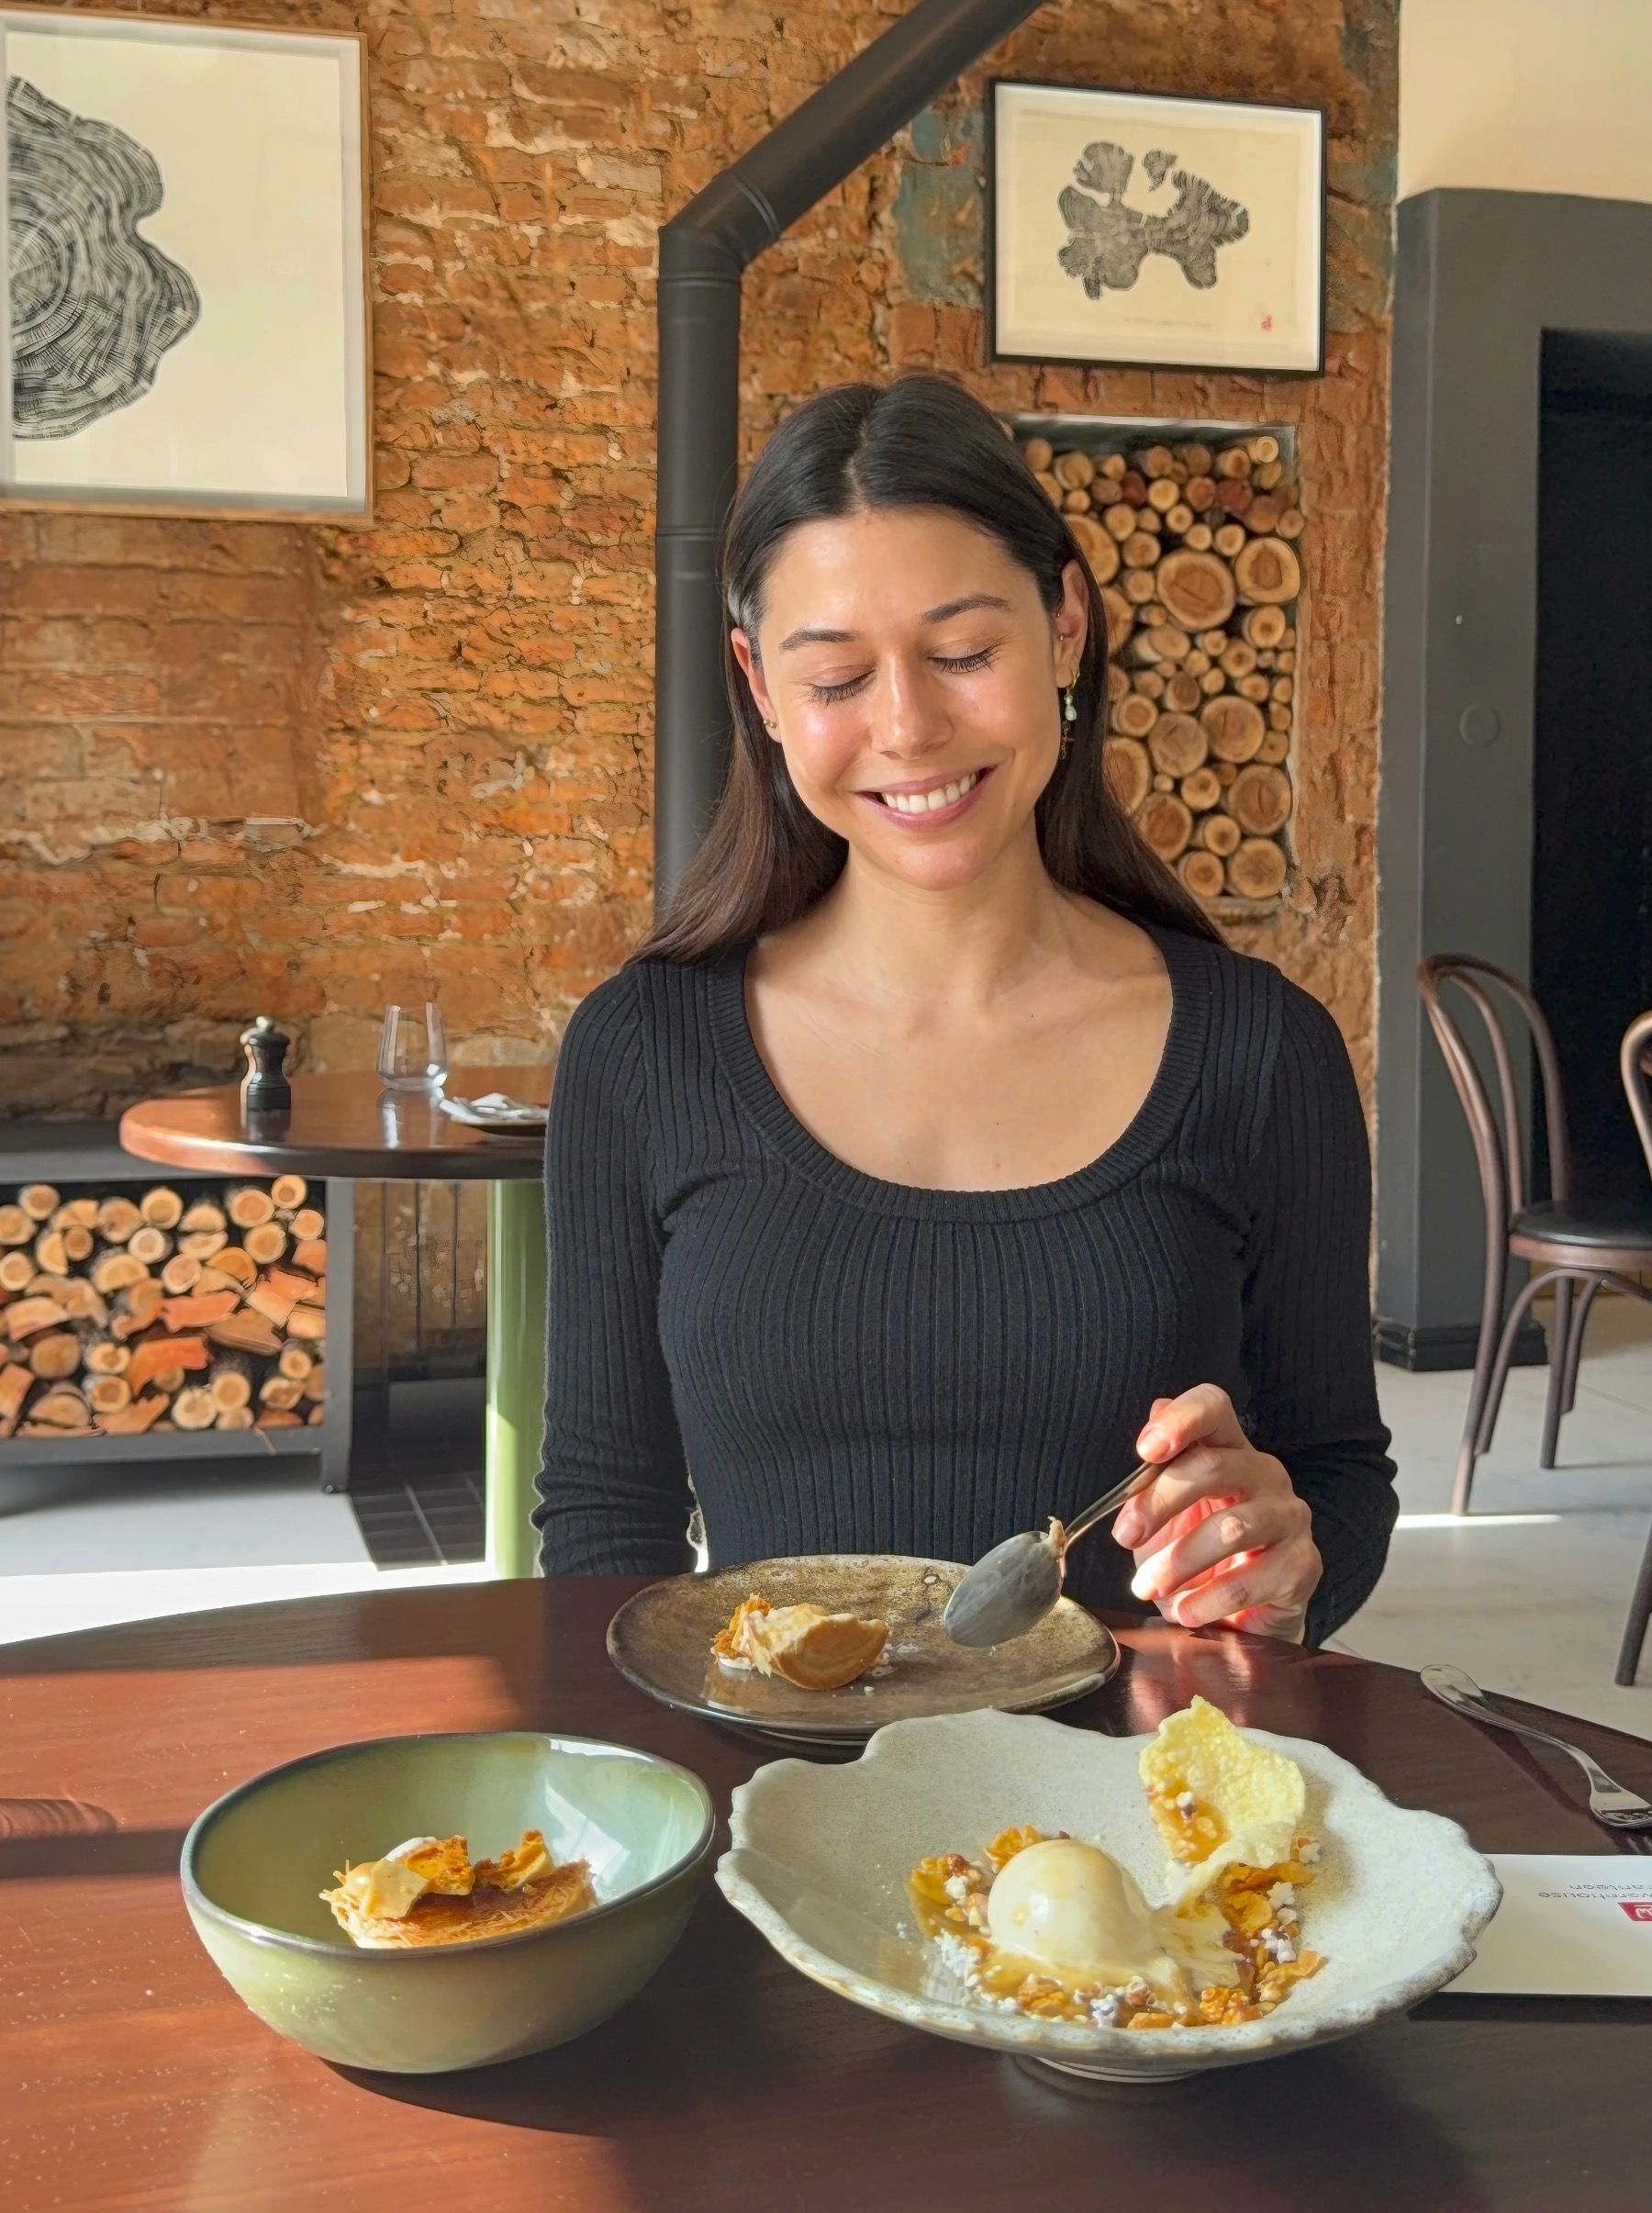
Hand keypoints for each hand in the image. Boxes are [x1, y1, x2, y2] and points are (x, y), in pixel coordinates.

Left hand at [1111, 1385, 1320, 1641]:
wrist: (1240, 1619)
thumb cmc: (1197, 1556)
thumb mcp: (1166, 1515)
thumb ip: (1156, 1474)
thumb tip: (1151, 1425)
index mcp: (1229, 1449)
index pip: (1213, 1408)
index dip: (1181, 1419)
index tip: (1146, 1449)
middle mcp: (1265, 1474)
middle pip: (1214, 1466)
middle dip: (1159, 1502)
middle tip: (1125, 1536)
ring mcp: (1289, 1518)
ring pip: (1231, 1528)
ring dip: (1179, 1561)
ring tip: (1147, 1587)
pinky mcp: (1303, 1566)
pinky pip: (1252, 1580)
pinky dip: (1210, 1599)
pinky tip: (1185, 1611)